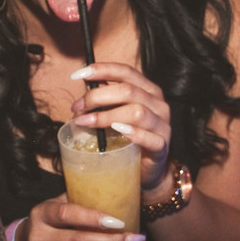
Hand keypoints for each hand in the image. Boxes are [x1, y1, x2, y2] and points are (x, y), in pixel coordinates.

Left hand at [70, 62, 171, 192]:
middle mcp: (158, 104)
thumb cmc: (128, 139)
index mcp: (148, 90)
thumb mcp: (116, 114)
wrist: (146, 170)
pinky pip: (150, 138)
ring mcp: (162, 125)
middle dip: (97, 96)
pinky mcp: (162, 146)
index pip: (126, 72)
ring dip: (106, 116)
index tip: (77, 75)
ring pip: (137, 112)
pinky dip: (132, 133)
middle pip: (128, 91)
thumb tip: (83, 95)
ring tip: (85, 122)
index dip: (101, 69)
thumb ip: (105, 102)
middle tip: (77, 107)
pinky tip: (116, 131)